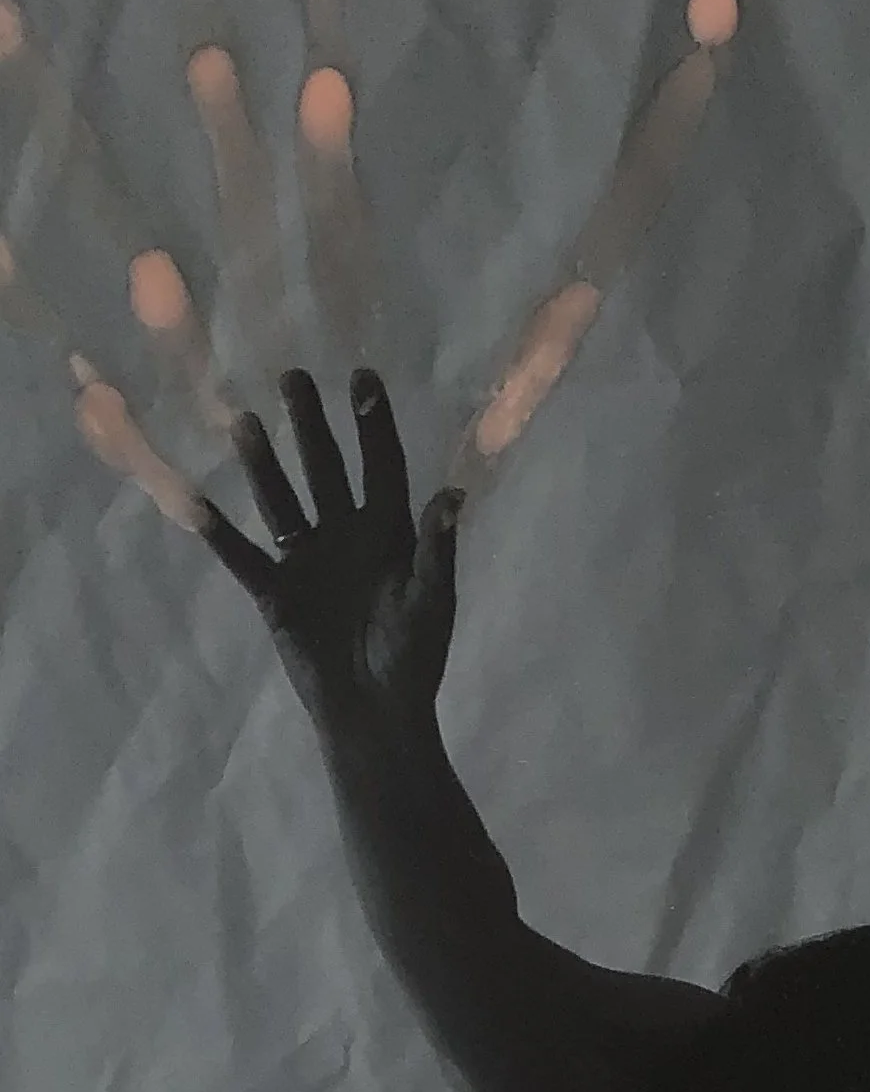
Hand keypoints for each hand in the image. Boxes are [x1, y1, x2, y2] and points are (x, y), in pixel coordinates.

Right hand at [196, 368, 461, 733]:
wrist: (376, 713)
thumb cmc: (413, 659)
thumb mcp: (432, 604)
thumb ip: (437, 552)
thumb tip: (451, 497)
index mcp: (388, 534)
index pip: (381, 467)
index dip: (373, 425)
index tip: (363, 378)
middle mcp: (345, 535)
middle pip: (325, 469)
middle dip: (310, 425)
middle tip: (293, 377)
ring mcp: (307, 561)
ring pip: (281, 501)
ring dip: (263, 463)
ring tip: (243, 420)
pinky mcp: (276, 594)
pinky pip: (243, 557)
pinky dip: (218, 533)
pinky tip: (196, 502)